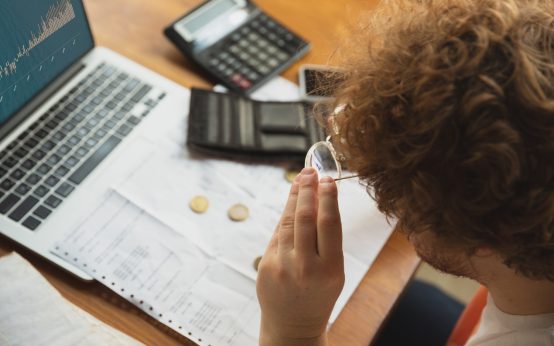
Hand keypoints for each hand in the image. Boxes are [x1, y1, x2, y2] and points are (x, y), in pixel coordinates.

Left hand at [256, 167, 344, 345]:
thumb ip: (327, 241)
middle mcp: (305, 267)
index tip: (328, 179)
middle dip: (309, 191)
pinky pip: (278, 234)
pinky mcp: (266, 266)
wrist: (293, 325)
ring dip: (295, 197)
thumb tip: (320, 200)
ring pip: (289, 222)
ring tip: (302, 180)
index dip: (328, 199)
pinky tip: (292, 202)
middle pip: (306, 219)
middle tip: (312, 172)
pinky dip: (286, 215)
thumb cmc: (319, 294)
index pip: (329, 225)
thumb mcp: (334, 273)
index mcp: (330, 270)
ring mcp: (283, 266)